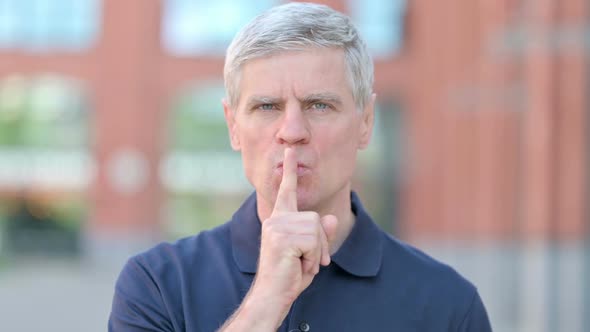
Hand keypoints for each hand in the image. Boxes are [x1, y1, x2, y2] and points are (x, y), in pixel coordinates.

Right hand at [254, 147, 337, 307]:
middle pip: (317, 220)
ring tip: (300, 264)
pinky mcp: (282, 238)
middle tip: (307, 262)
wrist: (272, 294)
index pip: (287, 191)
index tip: (290, 150)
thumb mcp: (310, 253)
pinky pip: (314, 242)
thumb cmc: (289, 275)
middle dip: (320, 244)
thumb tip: (332, 218)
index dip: (290, 171)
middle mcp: (276, 220)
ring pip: (317, 230)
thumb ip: (321, 235)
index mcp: (280, 219)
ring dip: (316, 253)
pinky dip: (312, 259)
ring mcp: (277, 227)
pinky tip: (298, 266)